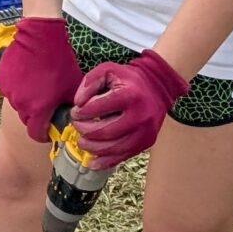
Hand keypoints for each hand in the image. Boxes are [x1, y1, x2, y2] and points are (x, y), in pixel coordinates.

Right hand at [0, 17, 81, 142]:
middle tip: (45, 103)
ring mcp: (9, 91)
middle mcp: (20, 104)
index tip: (48, 129)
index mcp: (38, 110)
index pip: (36, 134)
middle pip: (26, 119)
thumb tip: (70, 119)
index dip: (43, 134)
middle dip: (35, 116)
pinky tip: (26, 75)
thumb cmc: (60, 62)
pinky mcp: (1, 79)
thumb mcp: (72, 87)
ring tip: (36, 85)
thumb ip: (70, 108)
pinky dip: (17, 87)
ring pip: (17, 104)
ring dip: (26, 100)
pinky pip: (9, 90)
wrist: (40, 36)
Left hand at [72, 50, 188, 166]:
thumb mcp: (108, 70)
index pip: (97, 108)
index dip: (80, 112)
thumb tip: (78, 102)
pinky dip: (105, 161)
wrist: (157, 88)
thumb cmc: (128, 80)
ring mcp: (144, 132)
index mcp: (129, 95)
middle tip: (77, 126)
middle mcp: (139, 116)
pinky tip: (92, 161)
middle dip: (84, 130)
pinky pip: (123, 156)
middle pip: (104, 131)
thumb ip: (89, 82)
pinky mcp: (146, 142)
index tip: (75, 112)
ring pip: (113, 148)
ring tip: (82, 141)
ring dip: (92, 148)